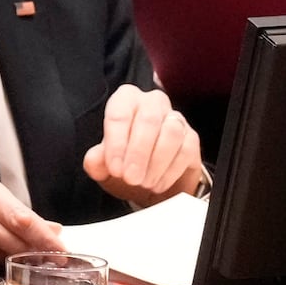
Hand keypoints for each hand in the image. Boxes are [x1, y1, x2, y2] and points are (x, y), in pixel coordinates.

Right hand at [0, 175, 63, 268]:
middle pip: (11, 240)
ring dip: (17, 262)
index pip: (23, 219)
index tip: (61, 252)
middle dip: (33, 254)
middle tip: (54, 265)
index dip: (44, 238)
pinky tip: (8, 267)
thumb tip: (54, 230)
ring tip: (34, 267)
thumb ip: (25, 216)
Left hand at [82, 85, 202, 206]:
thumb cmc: (125, 164)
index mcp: (125, 101)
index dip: (117, 143)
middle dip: (138, 153)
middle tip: (131, 178)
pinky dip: (171, 171)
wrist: (149, 181)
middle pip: (148, 120)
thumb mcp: (104, 166)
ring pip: (171, 132)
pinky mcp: (191, 137)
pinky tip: (158, 183)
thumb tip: (94, 159)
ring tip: (145, 183)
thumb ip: (96, 161)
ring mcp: (174, 118)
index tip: (115, 168)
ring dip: (156, 162)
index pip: (120, 114)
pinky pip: (186, 149)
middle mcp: (151, 103)